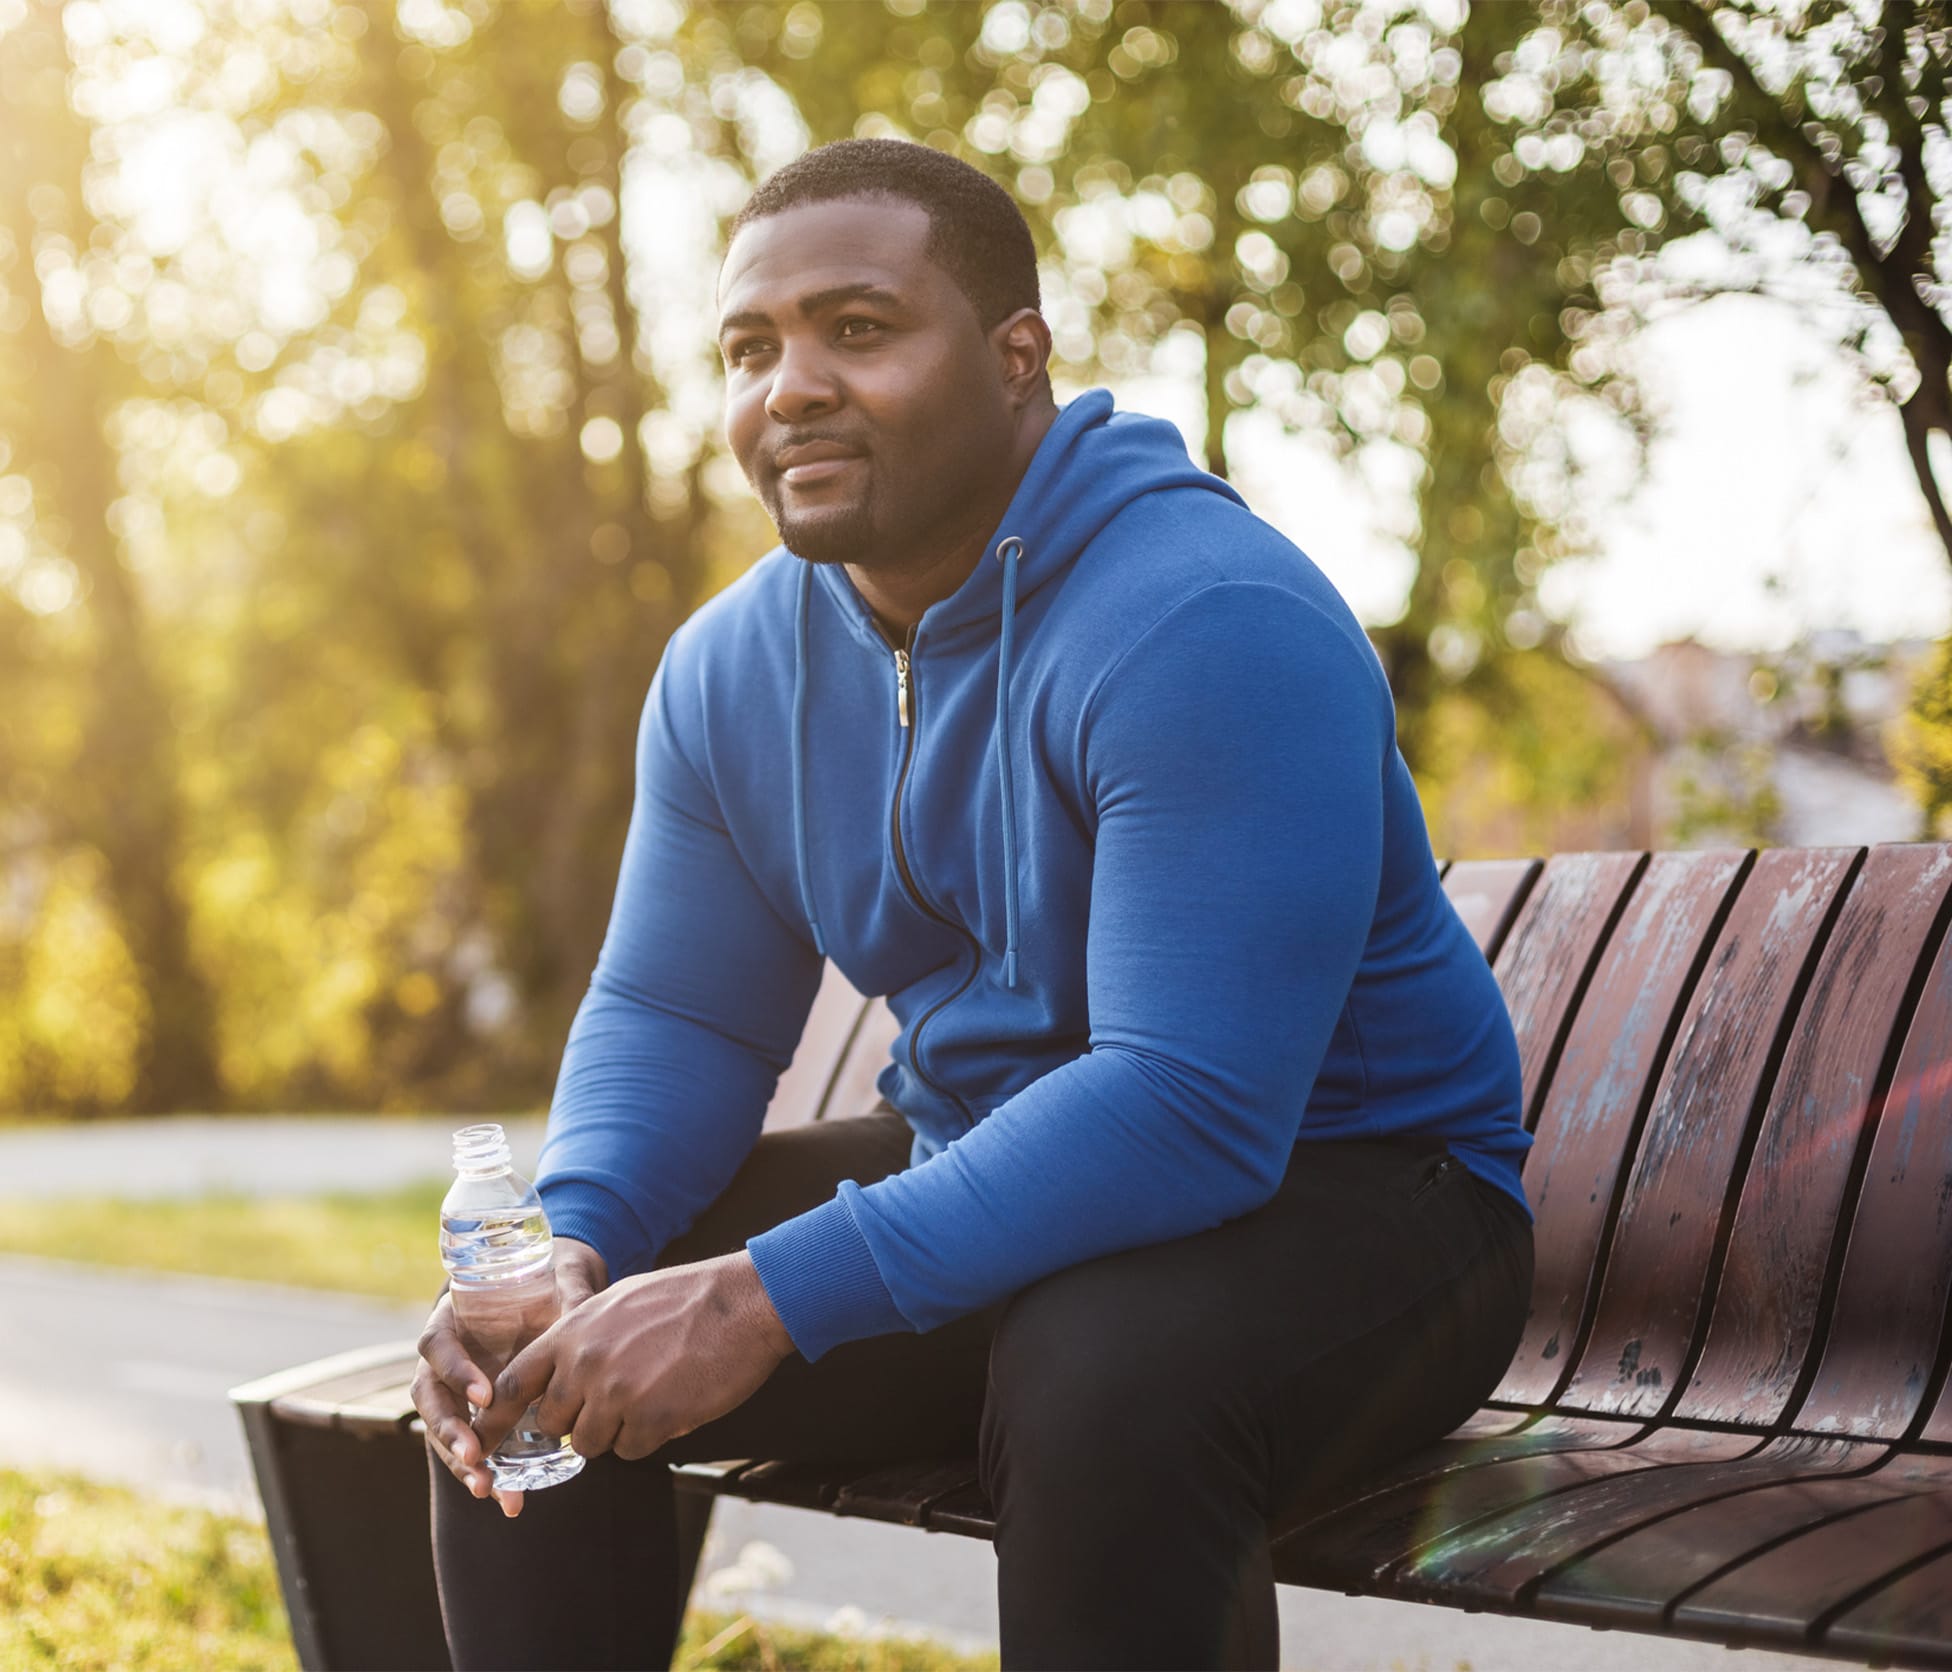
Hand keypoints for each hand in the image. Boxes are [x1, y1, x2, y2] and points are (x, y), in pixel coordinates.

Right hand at [413, 1236, 607, 1513]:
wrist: (552, 1296)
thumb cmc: (547, 1285)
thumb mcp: (558, 1285)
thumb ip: (567, 1297)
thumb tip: (584, 1309)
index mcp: (453, 1320)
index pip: (437, 1344)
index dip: (456, 1371)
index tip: (486, 1395)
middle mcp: (444, 1359)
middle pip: (430, 1398)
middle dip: (450, 1430)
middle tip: (475, 1455)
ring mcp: (455, 1391)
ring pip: (443, 1430)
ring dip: (462, 1462)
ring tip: (488, 1489)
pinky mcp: (475, 1417)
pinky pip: (471, 1446)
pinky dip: (486, 1473)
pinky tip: (508, 1498)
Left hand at [472, 1252, 793, 1513]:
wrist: (742, 1303)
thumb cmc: (687, 1298)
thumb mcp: (619, 1301)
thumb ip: (583, 1335)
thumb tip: (561, 1369)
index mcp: (573, 1330)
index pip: (512, 1383)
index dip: (495, 1417)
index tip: (482, 1438)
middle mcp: (586, 1363)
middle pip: (552, 1423)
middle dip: (576, 1421)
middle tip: (613, 1402)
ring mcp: (617, 1393)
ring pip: (589, 1444)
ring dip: (615, 1431)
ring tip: (651, 1396)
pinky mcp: (652, 1419)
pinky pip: (630, 1451)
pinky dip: (649, 1437)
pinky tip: (673, 1404)